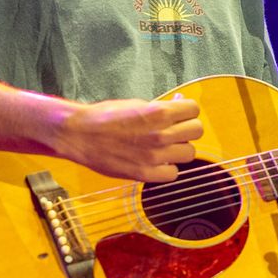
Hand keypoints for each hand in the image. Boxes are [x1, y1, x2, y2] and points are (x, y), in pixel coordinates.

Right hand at [52, 96, 203, 181]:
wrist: (80, 135)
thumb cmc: (105, 116)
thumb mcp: (136, 103)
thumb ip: (160, 107)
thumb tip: (179, 105)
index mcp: (158, 113)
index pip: (194, 110)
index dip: (187, 111)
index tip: (179, 114)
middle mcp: (160, 135)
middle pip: (197, 131)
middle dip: (186, 128)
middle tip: (174, 130)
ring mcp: (154, 156)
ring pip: (189, 153)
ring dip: (179, 149)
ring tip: (164, 147)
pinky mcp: (145, 174)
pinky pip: (173, 174)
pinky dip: (168, 169)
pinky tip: (157, 162)